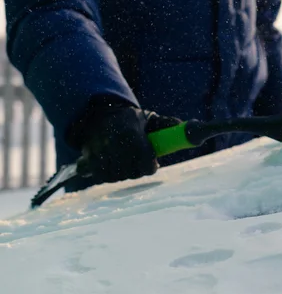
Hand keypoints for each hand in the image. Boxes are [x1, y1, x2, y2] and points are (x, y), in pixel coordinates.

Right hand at [67, 97, 181, 183]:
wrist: (96, 116)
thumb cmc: (129, 121)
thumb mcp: (148, 119)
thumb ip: (166, 125)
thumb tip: (182, 125)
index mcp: (131, 133)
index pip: (145, 163)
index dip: (150, 166)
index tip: (152, 162)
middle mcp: (114, 144)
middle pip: (132, 173)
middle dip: (137, 170)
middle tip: (138, 162)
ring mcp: (99, 153)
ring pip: (117, 177)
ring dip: (123, 173)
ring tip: (125, 162)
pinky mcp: (88, 160)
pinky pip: (102, 177)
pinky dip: (109, 174)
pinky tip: (112, 165)